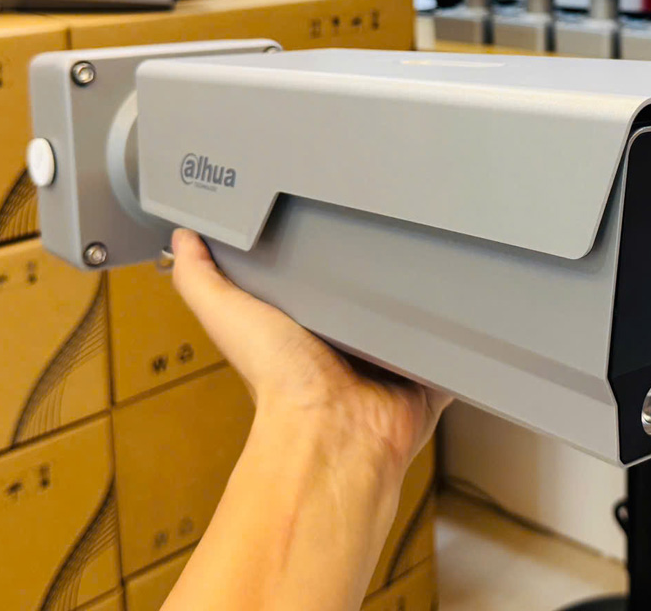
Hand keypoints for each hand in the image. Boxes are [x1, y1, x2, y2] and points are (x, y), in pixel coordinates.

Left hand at [170, 228, 450, 470]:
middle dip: (384, 267)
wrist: (336, 428)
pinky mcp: (428, 375)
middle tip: (394, 226)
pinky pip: (452, 352)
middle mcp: (350, 348)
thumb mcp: (230, 316)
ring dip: (426, 296)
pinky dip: (461, 336)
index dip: (324, 257)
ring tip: (435, 254)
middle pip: (373, 296)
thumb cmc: (282, 382)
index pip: (319, 284)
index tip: (331, 221)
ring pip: (416, 319)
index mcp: (306, 331)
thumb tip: (182, 239)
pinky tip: (468, 306)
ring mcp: (392, 363)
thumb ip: (202, 279)